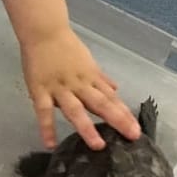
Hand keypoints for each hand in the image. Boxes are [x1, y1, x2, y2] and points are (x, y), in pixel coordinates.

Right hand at [21, 27, 140, 149]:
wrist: (43, 31)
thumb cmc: (65, 46)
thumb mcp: (87, 60)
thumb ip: (100, 77)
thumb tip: (116, 89)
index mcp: (90, 78)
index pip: (110, 98)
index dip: (123, 113)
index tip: (136, 130)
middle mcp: (79, 85)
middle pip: (100, 103)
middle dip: (117, 120)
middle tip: (132, 136)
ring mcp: (60, 88)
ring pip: (75, 109)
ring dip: (87, 127)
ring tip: (98, 145)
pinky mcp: (40, 90)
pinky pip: (44, 112)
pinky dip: (47, 128)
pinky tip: (51, 144)